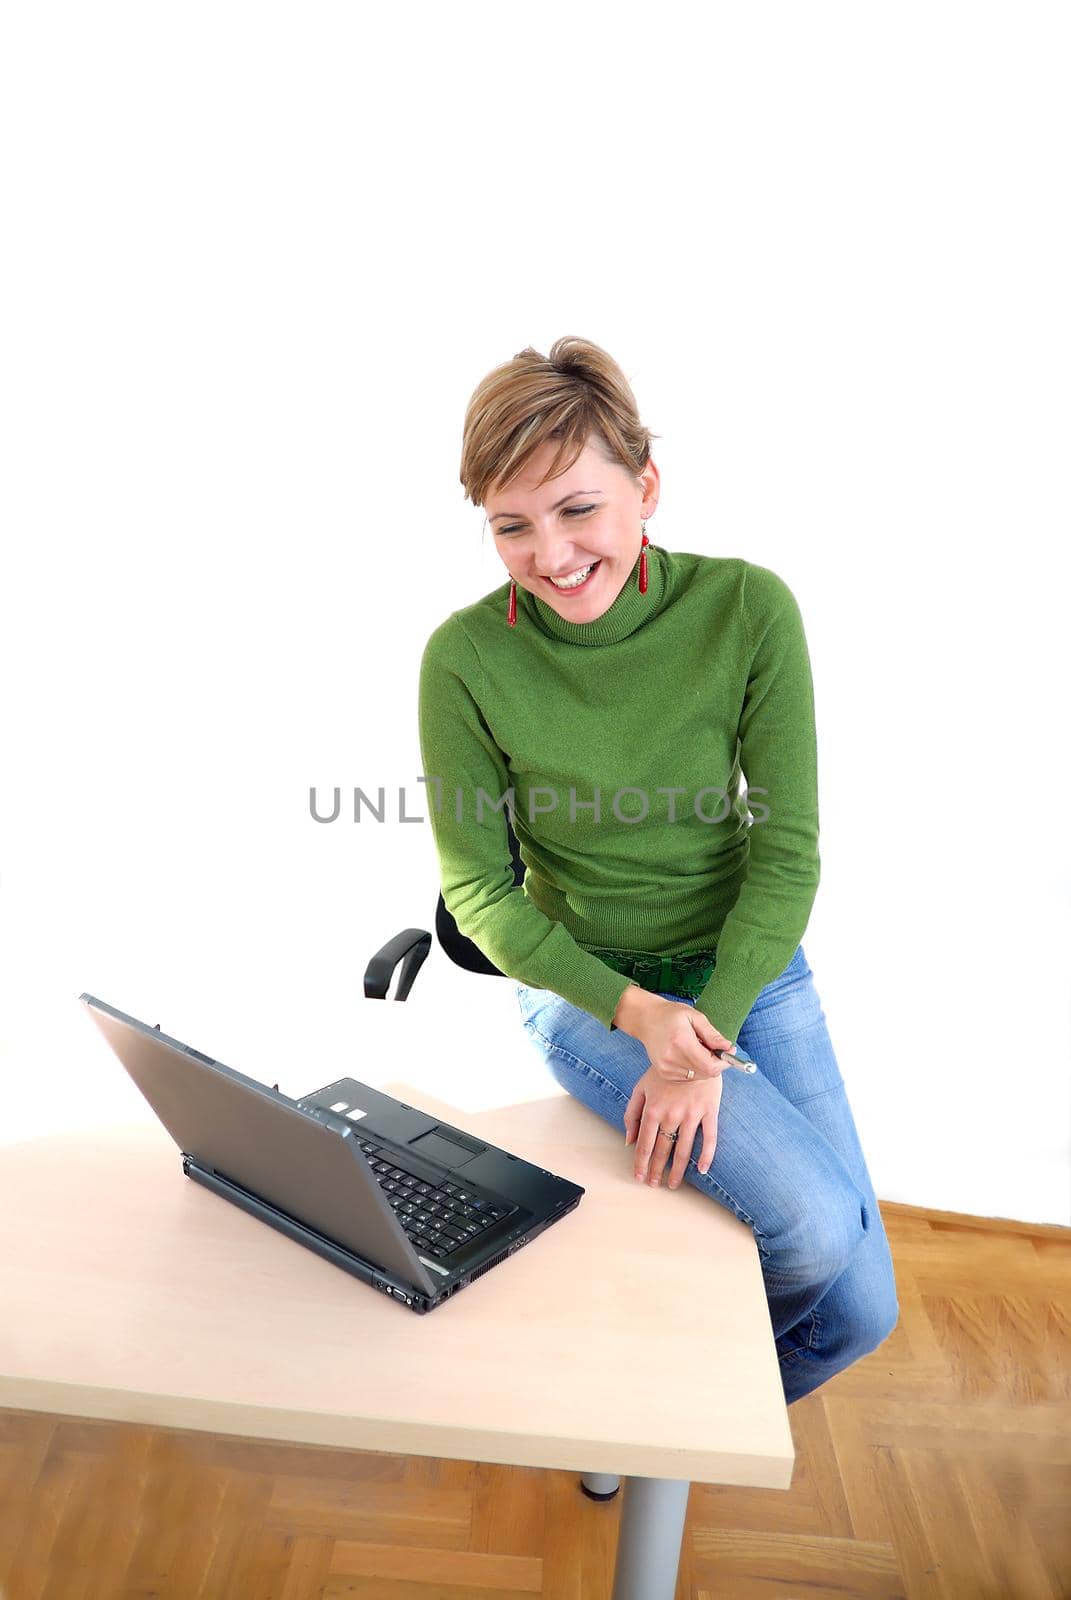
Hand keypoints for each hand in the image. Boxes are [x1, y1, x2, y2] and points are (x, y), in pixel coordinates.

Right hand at [618, 990, 734, 1082]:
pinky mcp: (664, 1073)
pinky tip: (688, 1055)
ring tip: (698, 1049)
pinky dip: (694, 1069)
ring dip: (704, 1066)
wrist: (646, 1019)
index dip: (724, 1062)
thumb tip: (728, 1047)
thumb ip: (712, 1034)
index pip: (710, 1066)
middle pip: (706, 1073)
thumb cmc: (671, 1014)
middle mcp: (672, 1059)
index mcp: (681, 1042)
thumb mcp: (695, 1016)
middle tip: (714, 1048)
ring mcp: (666, 1068)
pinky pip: (688, 1078)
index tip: (729, 1051)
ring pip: (698, 1077)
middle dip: (716, 1063)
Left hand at [623, 1066, 722, 1188]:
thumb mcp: (641, 1087)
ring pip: (683, 1149)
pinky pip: (709, 1137)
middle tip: (653, 1184)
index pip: (645, 1143)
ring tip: (672, 1184)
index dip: (641, 1162)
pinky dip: (706, 1155)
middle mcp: (671, 1114)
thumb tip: (628, 1141)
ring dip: (677, 1170)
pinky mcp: (709, 1111)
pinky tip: (701, 1170)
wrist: (692, 1052)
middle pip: (662, 1150)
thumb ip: (632, 1114)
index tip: (639, 1177)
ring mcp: (691, 1114)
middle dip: (656, 1170)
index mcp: (653, 1109)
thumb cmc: (664, 1071)